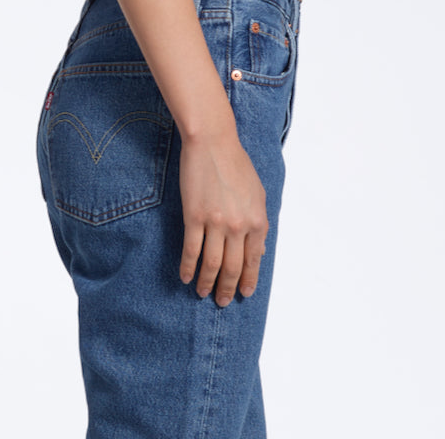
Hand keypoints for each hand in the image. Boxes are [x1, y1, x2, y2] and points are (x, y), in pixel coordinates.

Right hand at [178, 130, 268, 305]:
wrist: (213, 142)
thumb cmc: (236, 163)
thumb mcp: (257, 193)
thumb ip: (258, 222)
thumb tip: (259, 249)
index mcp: (257, 220)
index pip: (254, 260)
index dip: (248, 279)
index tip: (245, 292)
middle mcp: (239, 226)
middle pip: (233, 267)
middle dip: (228, 288)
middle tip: (223, 301)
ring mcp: (216, 223)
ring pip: (212, 264)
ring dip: (207, 283)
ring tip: (202, 293)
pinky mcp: (194, 217)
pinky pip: (191, 250)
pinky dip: (188, 267)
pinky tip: (185, 276)